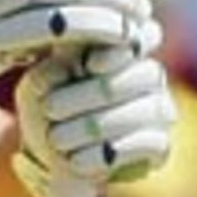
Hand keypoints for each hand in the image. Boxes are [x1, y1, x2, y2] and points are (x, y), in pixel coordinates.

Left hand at [13, 30, 176, 196]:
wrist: (54, 156)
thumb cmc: (48, 110)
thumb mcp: (37, 88)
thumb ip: (50, 72)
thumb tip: (66, 68)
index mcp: (123, 49)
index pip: (143, 36)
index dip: (122, 51)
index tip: (90, 65)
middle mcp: (149, 75)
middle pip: (144, 74)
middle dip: (92, 92)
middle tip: (50, 109)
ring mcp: (159, 109)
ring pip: (148, 109)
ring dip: (95, 126)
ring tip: (57, 139)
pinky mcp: (160, 145)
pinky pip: (148, 144)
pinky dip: (110, 152)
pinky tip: (77, 161)